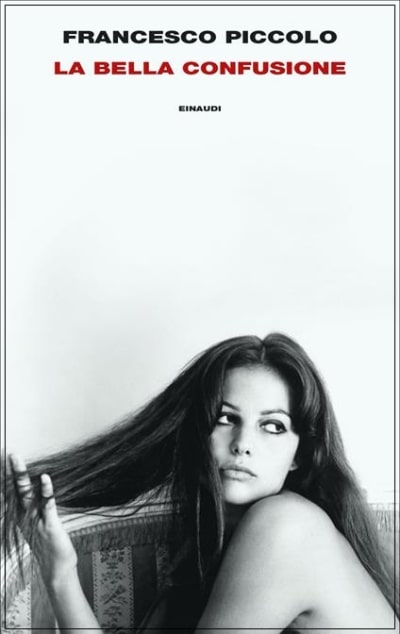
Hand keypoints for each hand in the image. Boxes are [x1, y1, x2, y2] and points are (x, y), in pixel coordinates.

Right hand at [10, 454, 77, 587]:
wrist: (56, 569)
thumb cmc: (49, 545)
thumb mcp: (38, 524)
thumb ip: (36, 507)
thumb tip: (35, 489)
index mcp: (22, 515)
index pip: (13, 491)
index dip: (9, 476)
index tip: (4, 460)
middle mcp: (26, 516)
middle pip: (16, 489)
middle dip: (11, 471)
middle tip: (8, 455)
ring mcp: (36, 519)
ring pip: (27, 493)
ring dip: (22, 476)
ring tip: (17, 460)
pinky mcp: (49, 523)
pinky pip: (47, 504)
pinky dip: (46, 489)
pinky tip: (45, 477)